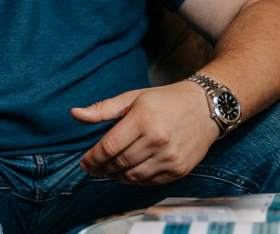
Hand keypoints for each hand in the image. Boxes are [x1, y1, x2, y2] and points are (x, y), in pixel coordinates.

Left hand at [71, 81, 217, 184]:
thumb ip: (103, 109)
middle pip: (119, 163)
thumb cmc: (165, 100)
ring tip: (108, 169)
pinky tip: (128, 171)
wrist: (204, 108)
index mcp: (143, 119)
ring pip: (132, 176)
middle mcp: (157, 140)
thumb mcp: (133, 97)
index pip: (109, 147)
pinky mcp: (179, 169)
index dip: (92, 158)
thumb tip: (75, 114)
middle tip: (92, 167)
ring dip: (115, 175)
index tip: (84, 161)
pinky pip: (149, 181)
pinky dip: (134, 179)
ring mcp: (170, 157)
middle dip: (101, 167)